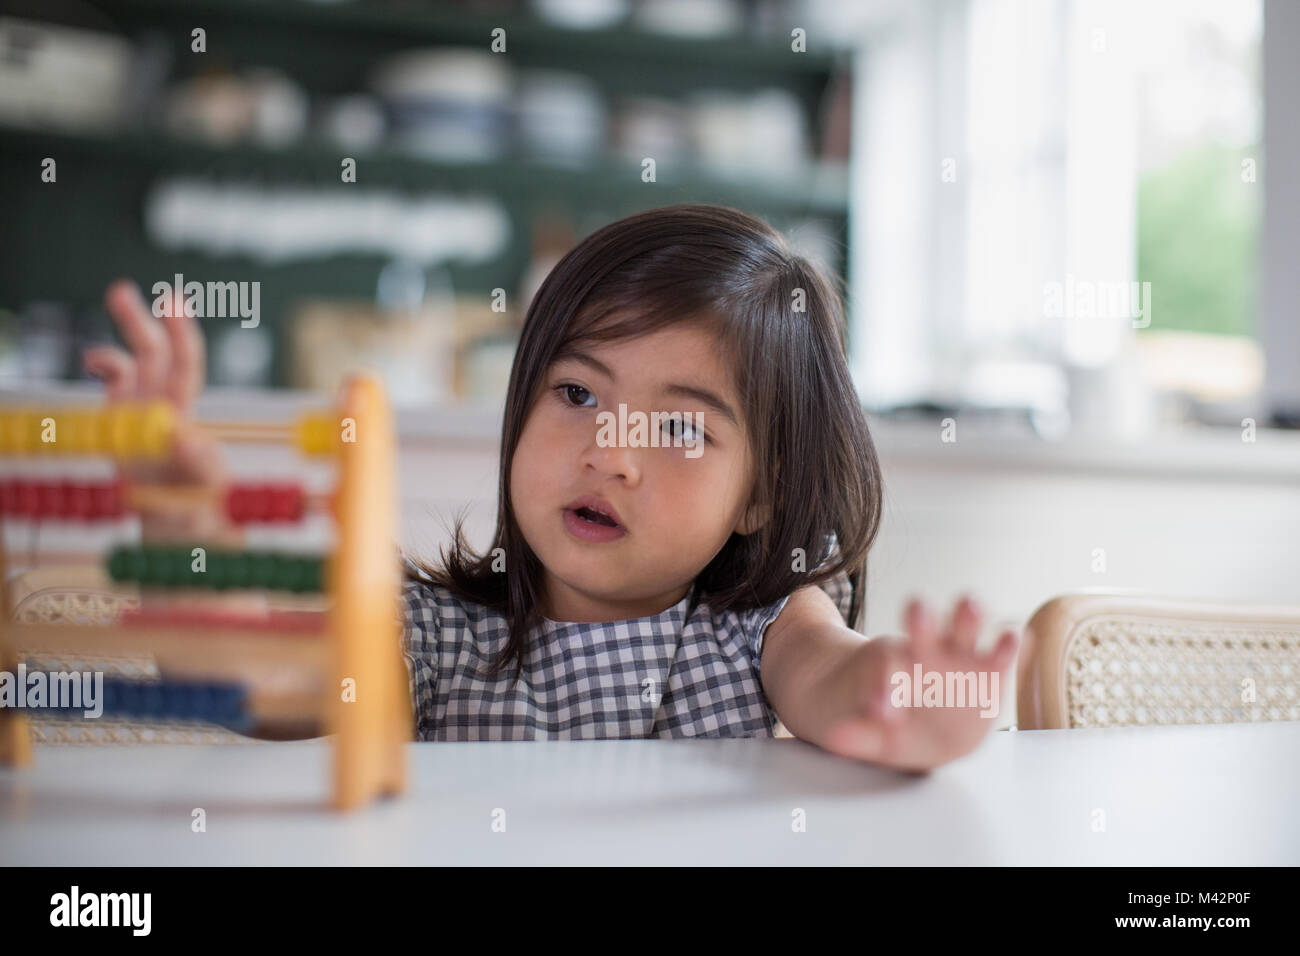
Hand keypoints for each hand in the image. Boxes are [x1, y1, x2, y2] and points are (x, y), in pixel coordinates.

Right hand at [82, 279, 235, 541]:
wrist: (180, 519)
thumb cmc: (199, 504)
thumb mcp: (203, 488)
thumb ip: (198, 464)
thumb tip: (186, 437)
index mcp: (184, 415)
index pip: (184, 367)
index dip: (181, 337)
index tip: (174, 306)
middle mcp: (164, 403)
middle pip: (157, 352)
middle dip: (146, 320)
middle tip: (126, 289)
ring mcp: (143, 406)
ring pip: (138, 356)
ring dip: (131, 325)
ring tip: (119, 291)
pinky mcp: (123, 414)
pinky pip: (116, 378)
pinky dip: (104, 361)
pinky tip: (93, 359)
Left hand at [820, 595, 1018, 771]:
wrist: (923, 727)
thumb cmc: (894, 728)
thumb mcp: (875, 736)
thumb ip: (860, 736)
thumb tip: (835, 738)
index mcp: (892, 668)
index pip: (886, 666)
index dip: (884, 685)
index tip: (880, 709)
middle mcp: (927, 651)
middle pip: (922, 622)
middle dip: (921, 618)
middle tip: (916, 613)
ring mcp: (962, 657)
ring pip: (964, 623)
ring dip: (967, 615)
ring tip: (969, 609)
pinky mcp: (994, 672)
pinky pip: (1006, 651)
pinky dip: (1013, 642)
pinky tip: (1018, 639)